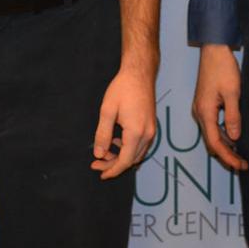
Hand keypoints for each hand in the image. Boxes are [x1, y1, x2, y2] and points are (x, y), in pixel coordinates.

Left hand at [91, 65, 156, 179]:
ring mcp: (152, 131)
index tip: (100, 173)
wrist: (140, 73)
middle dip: (114, 164)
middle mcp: (148, 135)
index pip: (125, 161)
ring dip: (122, 157)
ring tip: (104, 152)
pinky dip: (129, 149)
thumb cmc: (122, 89)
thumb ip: (103, 134)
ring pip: (137, 154)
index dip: (112, 170)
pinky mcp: (151, 126)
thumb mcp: (107, 111)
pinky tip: (117, 142)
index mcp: (136, 132)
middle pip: (131, 160)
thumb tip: (98, 154)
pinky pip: (141, 146)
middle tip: (96, 163)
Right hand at [193, 43, 246, 171]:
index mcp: (205, 111)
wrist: (214, 50)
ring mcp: (201, 108)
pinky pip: (213, 125)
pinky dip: (222, 134)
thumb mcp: (232, 93)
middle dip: (227, 155)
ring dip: (225, 146)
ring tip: (241, 155)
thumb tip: (235, 138)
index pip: (215, 143)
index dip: (228, 157)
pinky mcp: (205, 104)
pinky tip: (234, 137)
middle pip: (212, 141)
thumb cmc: (223, 69)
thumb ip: (233, 116)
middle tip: (243, 164)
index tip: (240, 165)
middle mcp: (200, 112)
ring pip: (212, 134)